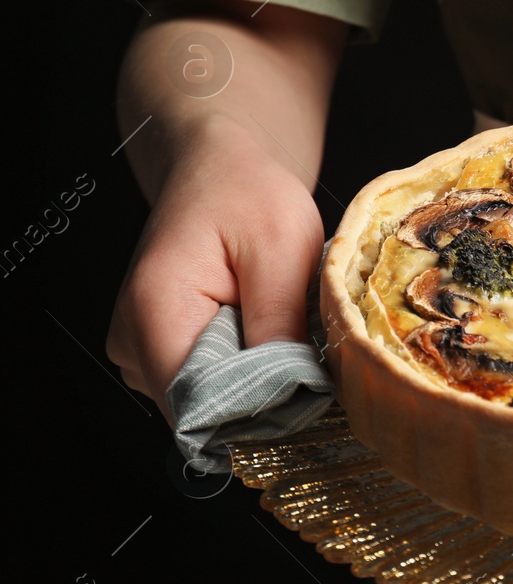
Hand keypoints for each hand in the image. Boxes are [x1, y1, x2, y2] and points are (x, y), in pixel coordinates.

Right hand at [106, 117, 324, 422]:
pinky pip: (207, 385)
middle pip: (202, 409)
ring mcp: (141, 349)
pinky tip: (263, 332)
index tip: (307, 397)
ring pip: (208, 402)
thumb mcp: (281, 247)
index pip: (196, 404)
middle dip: (262, 398)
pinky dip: (244, 370)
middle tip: (308, 357)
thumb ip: (279, 321)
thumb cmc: (248, 195)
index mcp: (155, 309)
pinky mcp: (159, 351)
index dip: (255, 414)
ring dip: (255, 382)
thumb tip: (291, 393)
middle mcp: (132, 338)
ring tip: (281, 330)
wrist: (220, 170)